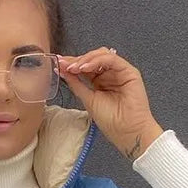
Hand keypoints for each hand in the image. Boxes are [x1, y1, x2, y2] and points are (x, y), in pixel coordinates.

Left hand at [57, 47, 163, 161]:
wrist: (126, 131)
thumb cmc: (111, 121)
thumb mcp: (87, 100)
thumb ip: (76, 84)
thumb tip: (63, 71)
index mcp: (99, 82)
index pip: (85, 67)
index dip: (72, 64)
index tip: (58, 64)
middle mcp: (109, 75)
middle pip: (92, 59)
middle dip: (77, 60)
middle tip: (65, 65)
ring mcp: (119, 72)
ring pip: (102, 55)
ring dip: (86, 59)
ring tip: (74, 67)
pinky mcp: (129, 71)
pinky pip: (112, 59)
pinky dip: (97, 60)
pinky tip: (86, 67)